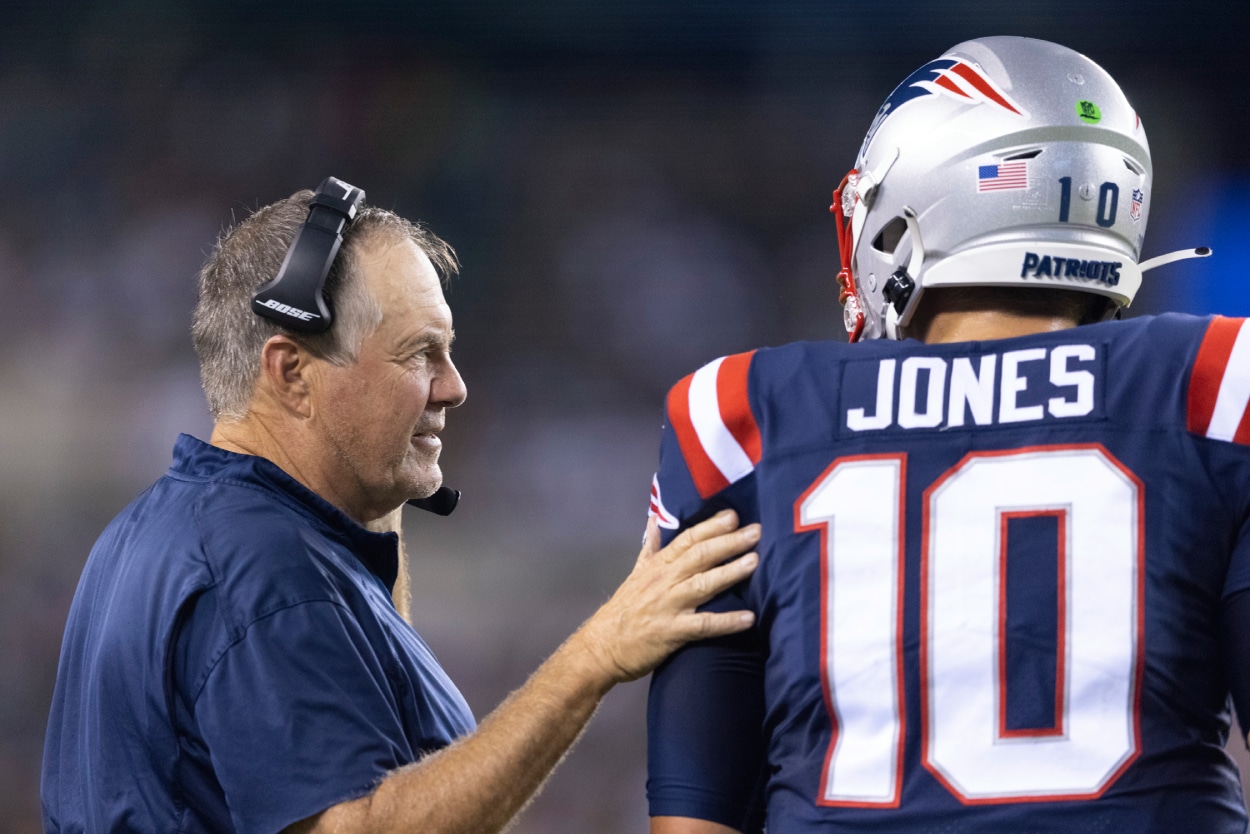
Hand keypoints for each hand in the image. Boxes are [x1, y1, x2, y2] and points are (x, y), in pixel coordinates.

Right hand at [574, 510, 760, 684]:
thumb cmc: (622, 611)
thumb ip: (651, 548)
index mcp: (658, 565)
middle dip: (729, 542)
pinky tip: (749, 618)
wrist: (601, 647)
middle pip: (700, 555)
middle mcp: (665, 580)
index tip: (733, 515)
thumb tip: (654, 520)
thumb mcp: (635, 573)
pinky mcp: (672, 632)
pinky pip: (704, 625)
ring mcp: (669, 605)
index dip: (711, 526)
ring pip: (703, 584)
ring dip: (731, 572)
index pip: (688, 539)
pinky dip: (727, 622)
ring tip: (755, 561)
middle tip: (756, 531)